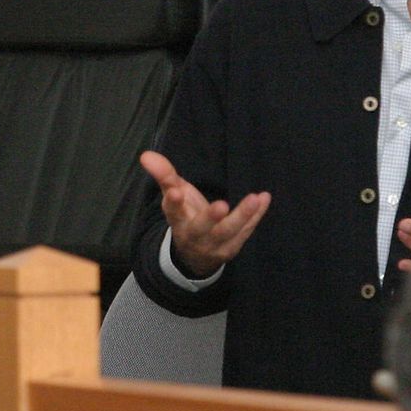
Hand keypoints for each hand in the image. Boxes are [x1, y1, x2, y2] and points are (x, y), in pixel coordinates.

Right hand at [140, 150, 269, 276]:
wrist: (194, 256)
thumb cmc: (185, 218)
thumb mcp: (173, 196)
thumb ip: (164, 175)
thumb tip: (146, 155)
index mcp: (177, 222)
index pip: (173, 213)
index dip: (174, 203)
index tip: (174, 193)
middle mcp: (194, 236)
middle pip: (202, 229)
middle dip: (211, 218)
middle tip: (221, 206)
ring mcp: (215, 245)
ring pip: (228, 232)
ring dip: (242, 216)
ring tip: (255, 198)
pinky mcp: (232, 247)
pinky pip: (246, 231)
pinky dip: (256, 216)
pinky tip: (264, 198)